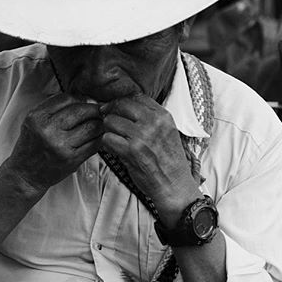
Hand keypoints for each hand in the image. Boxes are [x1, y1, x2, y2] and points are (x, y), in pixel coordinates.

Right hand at [8, 94, 103, 190]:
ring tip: (100, 124)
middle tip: (100, 111)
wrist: (26, 174)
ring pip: (91, 127)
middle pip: (81, 111)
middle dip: (95, 109)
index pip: (67, 98)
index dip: (81, 98)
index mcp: (38, 117)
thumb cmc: (31, 146)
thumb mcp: (34, 121)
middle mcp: (48, 130)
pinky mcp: (72, 159)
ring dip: (100, 124)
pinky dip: (99, 138)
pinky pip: (94, 144)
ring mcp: (61, 146)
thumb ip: (53, 108)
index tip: (87, 102)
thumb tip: (82, 98)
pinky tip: (97, 137)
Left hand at [101, 94, 200, 222]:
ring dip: (108, 130)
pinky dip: (106, 144)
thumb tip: (126, 106)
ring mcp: (141, 136)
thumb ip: (150, 118)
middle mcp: (153, 123)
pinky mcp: (131, 151)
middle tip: (108, 121)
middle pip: (121, 105)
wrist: (174, 185)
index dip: (121, 101)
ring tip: (114, 139)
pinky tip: (113, 149)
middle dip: (111, 112)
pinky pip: (107, 138)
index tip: (114, 107)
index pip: (136, 96)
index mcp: (163, 116)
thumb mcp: (167, 132)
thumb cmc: (169, 161)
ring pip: (110, 121)